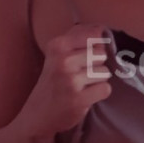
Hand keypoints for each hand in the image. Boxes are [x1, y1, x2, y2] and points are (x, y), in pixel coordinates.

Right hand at [23, 23, 111, 137]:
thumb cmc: (52, 81)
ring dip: (97, 81)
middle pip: (101, 54)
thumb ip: (77, 38)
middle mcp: (62, 61)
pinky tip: (85, 96)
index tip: (83, 57)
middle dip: (95, 65)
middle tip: (80, 75)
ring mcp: (70, 81)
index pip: (94, 35)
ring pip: (105, 72)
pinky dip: (99, 94)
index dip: (94, 47)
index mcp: (57, 45)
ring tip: (81, 86)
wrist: (38, 115)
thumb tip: (100, 28)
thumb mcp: (57, 54)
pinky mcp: (78, 99)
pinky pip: (105, 89)